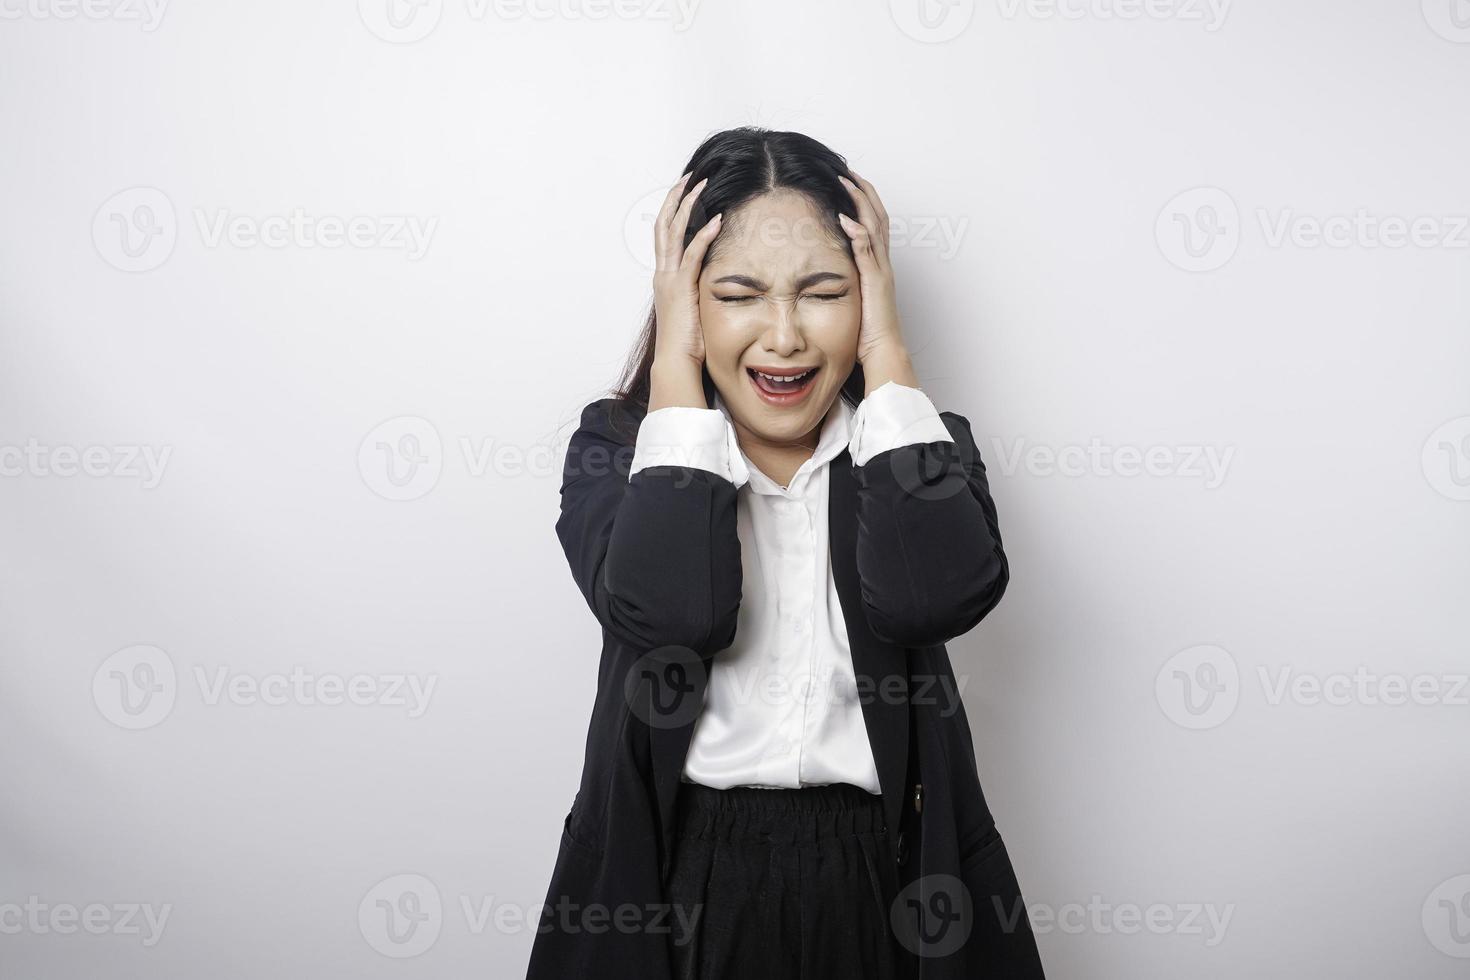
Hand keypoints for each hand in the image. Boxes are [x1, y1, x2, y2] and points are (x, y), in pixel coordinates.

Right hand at [652, 173, 721, 370]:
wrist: (676, 362)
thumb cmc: (687, 342)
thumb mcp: (693, 309)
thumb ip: (698, 290)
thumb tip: (714, 281)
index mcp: (664, 277)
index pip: (665, 235)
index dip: (673, 210)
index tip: (685, 191)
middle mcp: (663, 273)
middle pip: (664, 225)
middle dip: (676, 198)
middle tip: (690, 177)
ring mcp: (669, 279)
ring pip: (674, 232)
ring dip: (688, 206)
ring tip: (701, 185)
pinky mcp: (682, 288)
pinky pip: (692, 254)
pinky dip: (704, 235)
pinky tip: (717, 220)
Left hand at [837, 172, 911, 370]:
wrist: (883, 350)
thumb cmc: (868, 330)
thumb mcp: (855, 297)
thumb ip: (848, 279)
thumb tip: (829, 267)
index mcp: (878, 265)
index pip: (873, 224)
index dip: (863, 201)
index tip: (848, 183)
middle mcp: (882, 263)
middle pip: (877, 216)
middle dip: (863, 192)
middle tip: (847, 172)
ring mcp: (881, 271)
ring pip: (875, 227)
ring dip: (861, 203)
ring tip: (847, 183)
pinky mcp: (875, 282)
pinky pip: (867, 252)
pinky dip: (858, 233)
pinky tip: (845, 218)